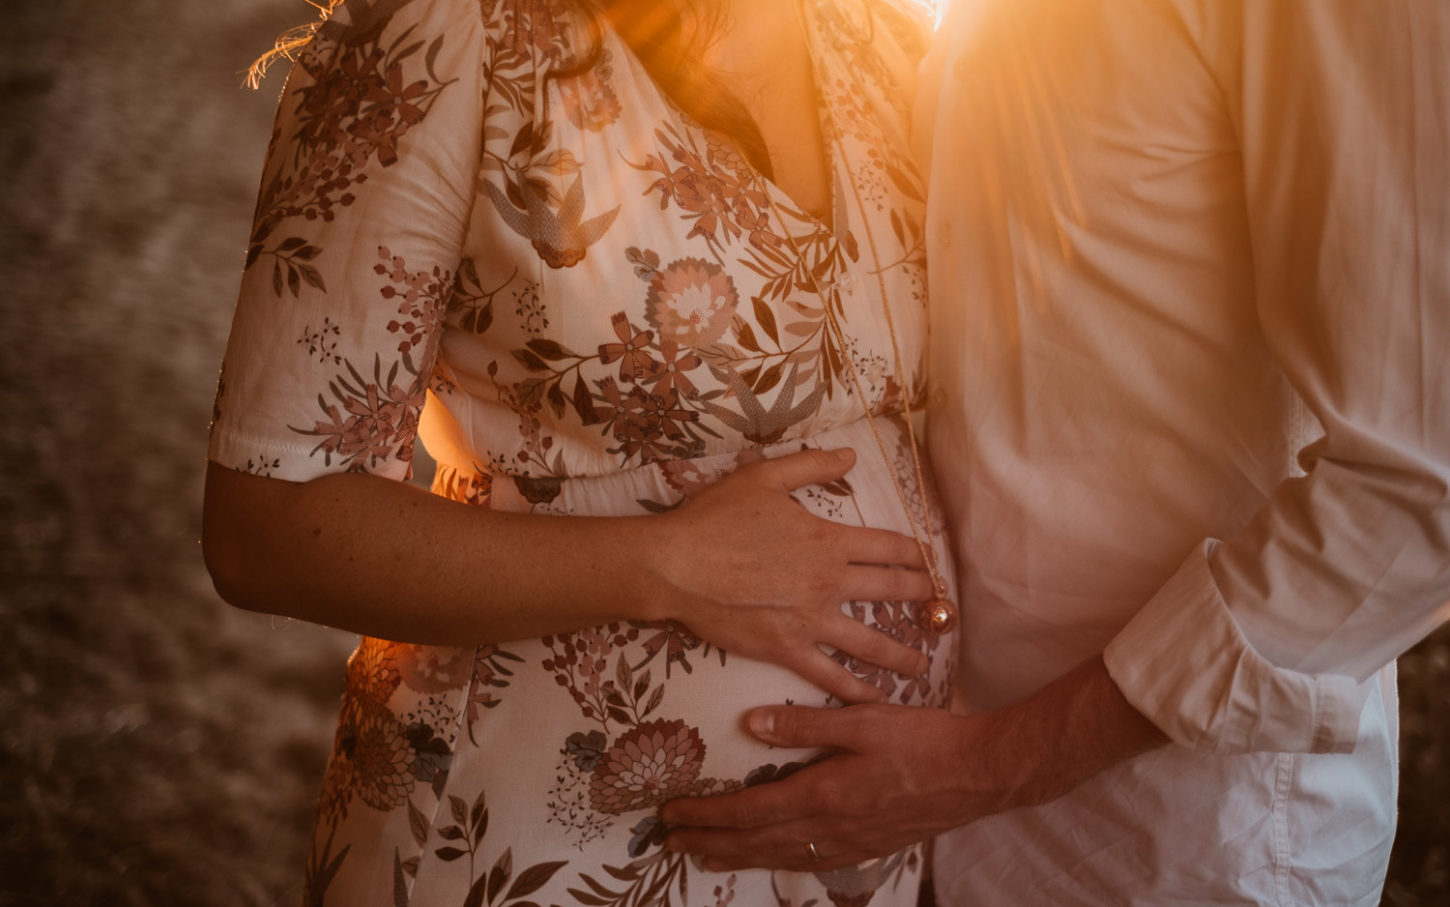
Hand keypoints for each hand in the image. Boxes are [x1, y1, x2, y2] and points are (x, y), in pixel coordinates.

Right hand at [650, 447, 933, 702]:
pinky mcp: (785, 648)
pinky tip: (875, 702)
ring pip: (870, 643)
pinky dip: (855, 691)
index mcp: (829, 540)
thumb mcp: (764, 477)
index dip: (917, 554)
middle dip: (922, 598)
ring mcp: (810, 620)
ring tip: (922, 664)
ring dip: (902, 654)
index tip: (931, 563)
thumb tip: (848, 456)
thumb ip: (811, 465)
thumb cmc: (715, 517)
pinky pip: (829, 675)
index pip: (890, 547)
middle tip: (941, 608)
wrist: (676, 565)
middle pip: (891, 591)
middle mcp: (828, 582)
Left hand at [660, 657, 1168, 868]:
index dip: (706, 816)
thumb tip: (750, 723)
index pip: (748, 813)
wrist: (980, 775)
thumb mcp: (862, 719)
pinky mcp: (869, 848)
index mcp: (822, 796)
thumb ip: (802, 723)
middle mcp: (830, 830)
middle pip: (756, 843)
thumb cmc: (923, 741)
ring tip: (705, 857)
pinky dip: (778, 862)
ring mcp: (850, 845)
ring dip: (738, 857)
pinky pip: (810, 863)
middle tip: (670, 840)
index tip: (672, 814)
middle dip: (709, 842)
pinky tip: (772, 859)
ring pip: (780, 858)